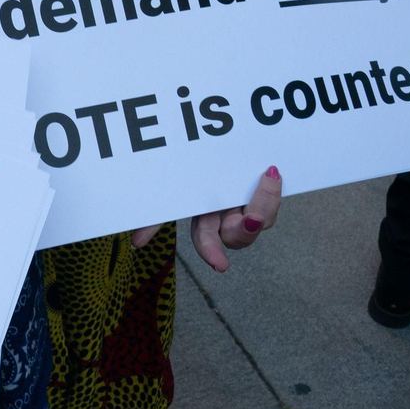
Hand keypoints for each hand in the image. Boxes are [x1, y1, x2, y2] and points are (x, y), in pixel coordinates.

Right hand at [131, 165, 281, 271]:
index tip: (221, 265)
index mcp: (206, 220)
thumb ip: (154, 219)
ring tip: (268, 177)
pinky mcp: (266, 190)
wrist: (220, 143)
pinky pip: (273, 198)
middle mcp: (229, 217)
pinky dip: (273, 188)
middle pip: (240, 237)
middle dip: (247, 230)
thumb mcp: (174, 192)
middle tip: (252, 218)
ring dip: (266, 202)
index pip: (207, 242)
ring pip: (264, 219)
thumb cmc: (194, 171)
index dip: (212, 254)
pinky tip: (272, 171)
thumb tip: (136, 244)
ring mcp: (249, 204)